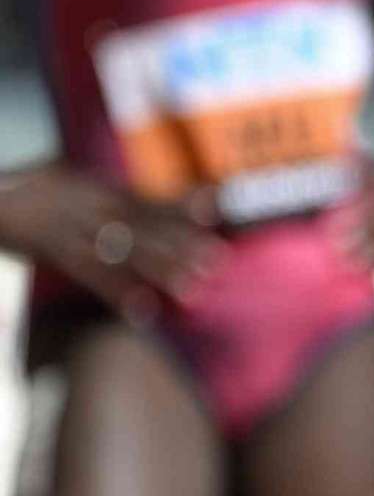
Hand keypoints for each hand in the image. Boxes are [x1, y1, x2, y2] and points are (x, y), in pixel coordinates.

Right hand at [0, 167, 227, 323]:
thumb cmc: (34, 191)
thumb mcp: (75, 182)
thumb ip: (110, 196)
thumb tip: (144, 207)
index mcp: (102, 189)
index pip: (151, 199)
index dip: (184, 204)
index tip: (216, 210)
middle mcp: (95, 206)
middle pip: (147, 227)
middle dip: (184, 244)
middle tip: (218, 261)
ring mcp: (77, 228)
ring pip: (126, 252)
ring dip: (161, 271)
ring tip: (193, 291)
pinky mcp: (56, 250)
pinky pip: (91, 275)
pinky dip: (117, 293)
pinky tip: (143, 312)